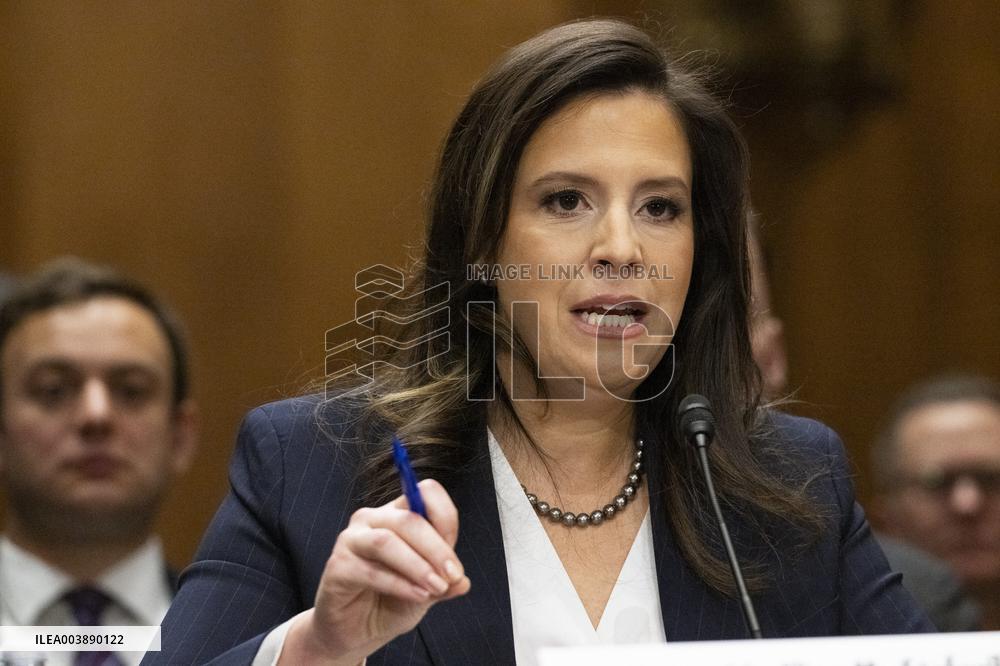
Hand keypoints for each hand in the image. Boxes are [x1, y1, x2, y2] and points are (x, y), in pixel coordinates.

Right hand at [280, 479, 469, 664]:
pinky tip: (417, 596)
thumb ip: (445, 581)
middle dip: (436, 549)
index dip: (445, 519)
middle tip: (452, 576)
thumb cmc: (390, 602)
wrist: (357, 632)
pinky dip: (399, 585)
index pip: (424, 493)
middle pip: (409, 518)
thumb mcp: (428, 590)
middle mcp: (372, 519)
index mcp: (398, 514)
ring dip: (417, 566)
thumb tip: (462, 581)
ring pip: (387, 541)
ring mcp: (352, 540)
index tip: (455, 559)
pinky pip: (371, 570)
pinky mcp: (338, 565)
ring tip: (436, 588)